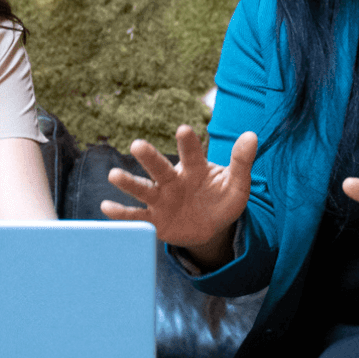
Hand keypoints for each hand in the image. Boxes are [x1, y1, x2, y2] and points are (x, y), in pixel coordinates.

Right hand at [101, 125, 257, 264]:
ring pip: (143, 189)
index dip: (188, 143)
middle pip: (160, 167)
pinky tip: (106, 207)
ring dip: (129, 182)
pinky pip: (136, 216)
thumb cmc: (221, 200)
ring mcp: (162, 199)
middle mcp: (174, 180)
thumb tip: (252, 135)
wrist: (211, 227)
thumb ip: (242, 162)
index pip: (192, 154)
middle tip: (137, 145)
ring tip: (114, 176)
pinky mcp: (154, 219)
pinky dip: (121, 213)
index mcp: (195, 169)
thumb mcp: (237, 185)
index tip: (184, 130)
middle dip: (149, 157)